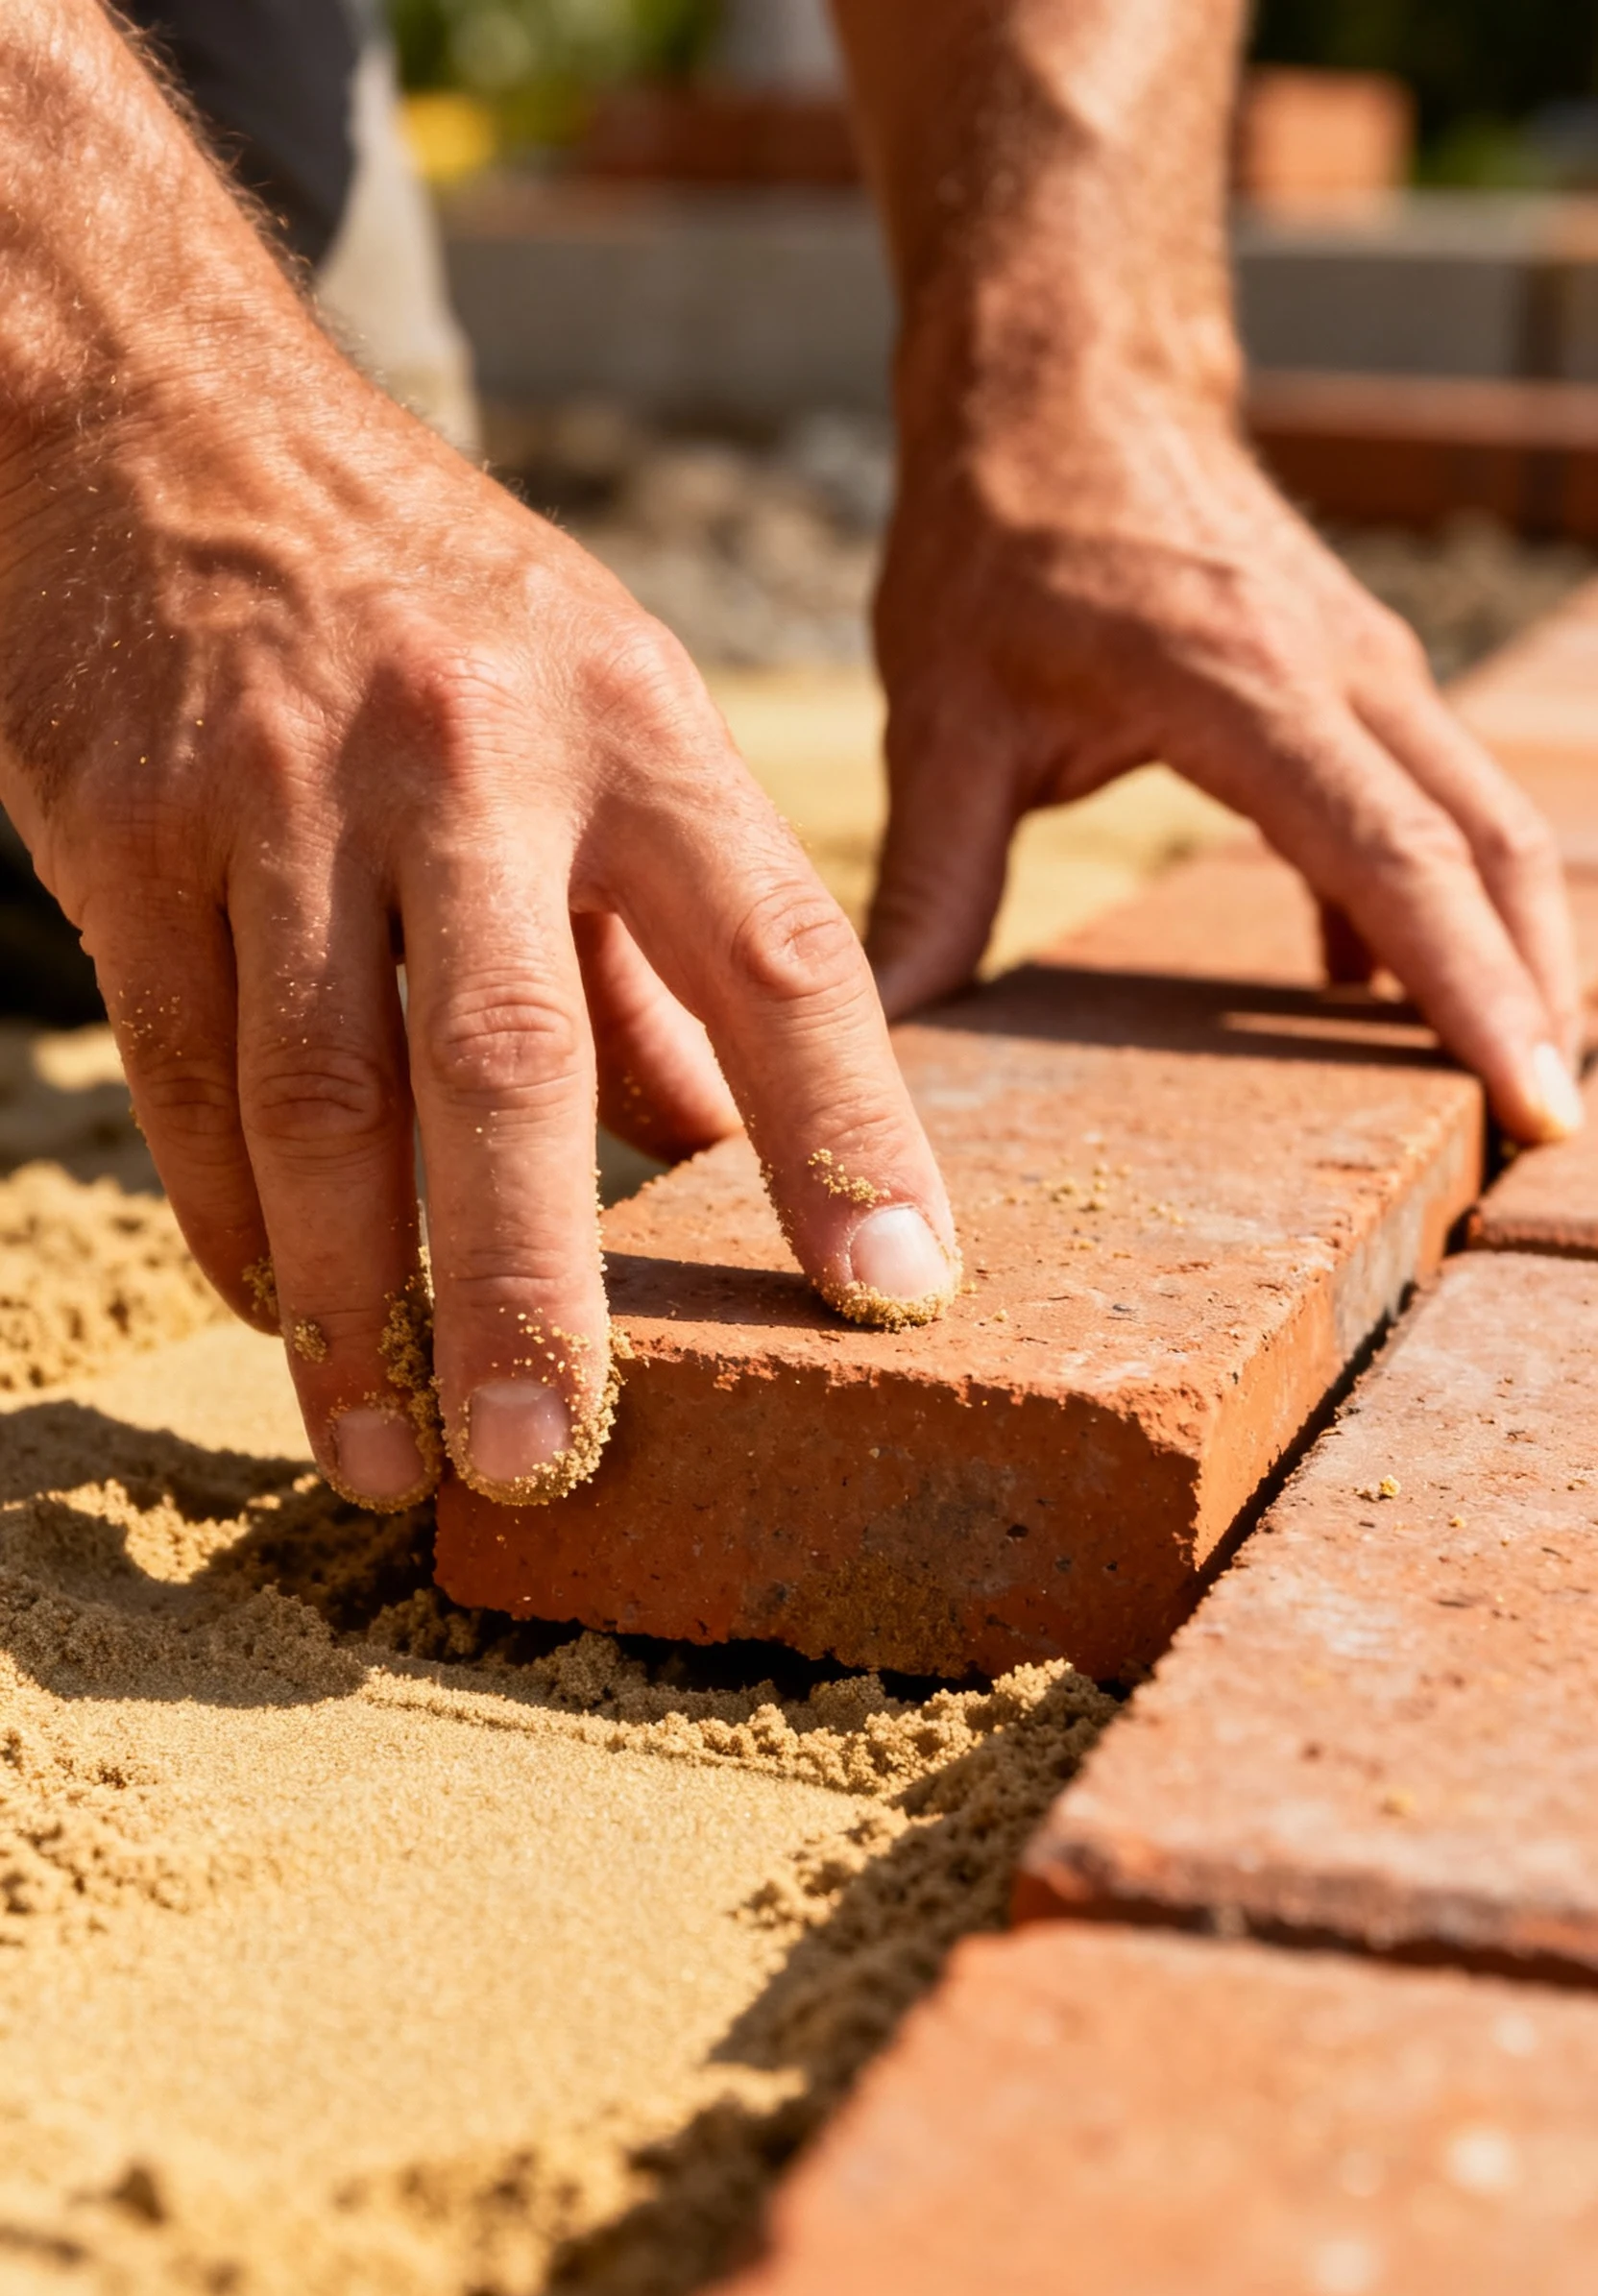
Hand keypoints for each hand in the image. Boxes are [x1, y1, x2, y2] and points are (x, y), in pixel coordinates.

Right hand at [0, 4, 957, 1513]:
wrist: (170, 423)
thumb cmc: (443, 614)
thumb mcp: (610, 720)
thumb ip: (672, 948)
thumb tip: (736, 1162)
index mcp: (637, 727)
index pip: (777, 953)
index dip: (845, 1134)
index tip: (895, 1299)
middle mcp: (471, 758)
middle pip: (510, 1061)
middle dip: (529, 1288)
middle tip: (553, 1461)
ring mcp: (285, 794)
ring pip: (316, 1097)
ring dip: (354, 1306)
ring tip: (395, 1461)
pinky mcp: (130, 829)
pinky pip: (187, 1070)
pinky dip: (238, 1220)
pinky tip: (288, 1319)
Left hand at [868, 393, 1583, 1144]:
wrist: (1063, 379)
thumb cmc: (998, 543)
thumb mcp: (944, 721)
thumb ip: (931, 884)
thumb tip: (882, 1028)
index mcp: (1246, 688)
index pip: (1395, 860)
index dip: (1469, 991)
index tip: (1528, 1101)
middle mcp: (1341, 672)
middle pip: (1489, 848)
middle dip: (1536, 994)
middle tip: (1544, 1134)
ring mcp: (1366, 665)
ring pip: (1487, 821)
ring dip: (1513, 948)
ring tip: (1505, 1081)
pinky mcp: (1357, 671)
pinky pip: (1433, 799)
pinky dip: (1434, 901)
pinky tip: (1369, 994)